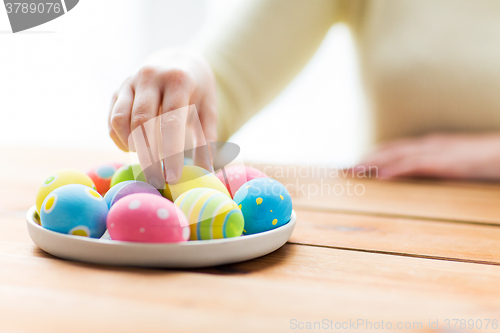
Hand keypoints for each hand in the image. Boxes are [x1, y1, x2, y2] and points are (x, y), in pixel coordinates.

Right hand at [108, 48, 216, 184]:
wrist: (179, 60)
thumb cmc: (197, 91)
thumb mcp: (208, 110)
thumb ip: (206, 139)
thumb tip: (207, 173)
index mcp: (178, 80)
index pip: (171, 122)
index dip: (170, 153)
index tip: (173, 177)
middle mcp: (150, 77)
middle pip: (142, 122)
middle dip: (148, 156)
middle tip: (156, 180)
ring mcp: (130, 81)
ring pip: (121, 120)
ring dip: (132, 146)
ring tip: (147, 161)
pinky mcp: (117, 89)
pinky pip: (112, 119)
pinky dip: (120, 139)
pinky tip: (134, 149)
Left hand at [354, 133, 499, 179]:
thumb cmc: (487, 159)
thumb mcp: (457, 163)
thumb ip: (437, 166)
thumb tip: (416, 176)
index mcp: (432, 145)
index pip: (395, 149)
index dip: (373, 155)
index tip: (354, 165)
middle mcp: (430, 145)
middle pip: (390, 150)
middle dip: (366, 159)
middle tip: (343, 170)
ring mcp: (439, 152)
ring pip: (398, 155)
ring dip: (373, 163)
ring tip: (353, 172)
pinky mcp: (448, 162)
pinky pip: (417, 165)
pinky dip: (396, 169)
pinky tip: (381, 176)